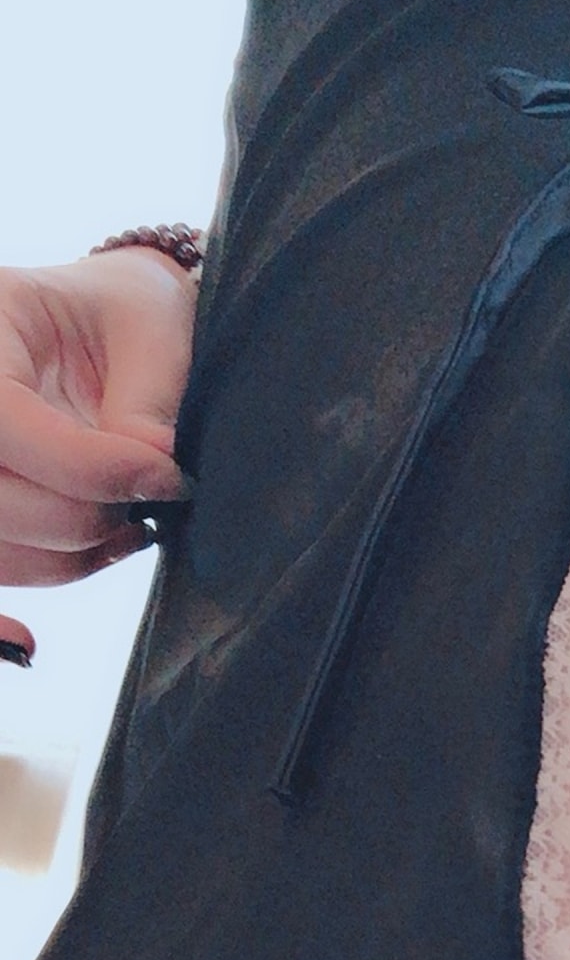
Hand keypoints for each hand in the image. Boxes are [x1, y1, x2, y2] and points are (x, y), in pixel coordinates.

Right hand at [0, 244, 197, 657]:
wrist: (102, 323)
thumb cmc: (128, 314)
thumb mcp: (151, 329)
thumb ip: (146, 404)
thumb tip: (149, 473)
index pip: (1, 423)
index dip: (87, 468)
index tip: (164, 476)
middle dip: (76, 519)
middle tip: (146, 507)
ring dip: (61, 561)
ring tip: (125, 532)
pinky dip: (2, 613)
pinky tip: (28, 646)